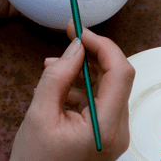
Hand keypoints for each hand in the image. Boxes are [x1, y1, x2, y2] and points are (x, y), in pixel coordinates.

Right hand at [10, 21, 135, 160]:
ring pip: (107, 84)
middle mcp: (118, 128)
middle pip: (116, 75)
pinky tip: (59, 84)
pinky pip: (98, 96)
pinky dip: (80, 84)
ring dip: (84, 68)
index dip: (103, 46)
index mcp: (106, 127)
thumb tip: (76, 47)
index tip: (81, 32)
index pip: (120, 72)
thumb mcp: (39, 116)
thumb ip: (58, 76)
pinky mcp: (106, 128)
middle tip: (71, 38)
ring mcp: (114, 129)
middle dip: (93, 53)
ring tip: (54, 65)